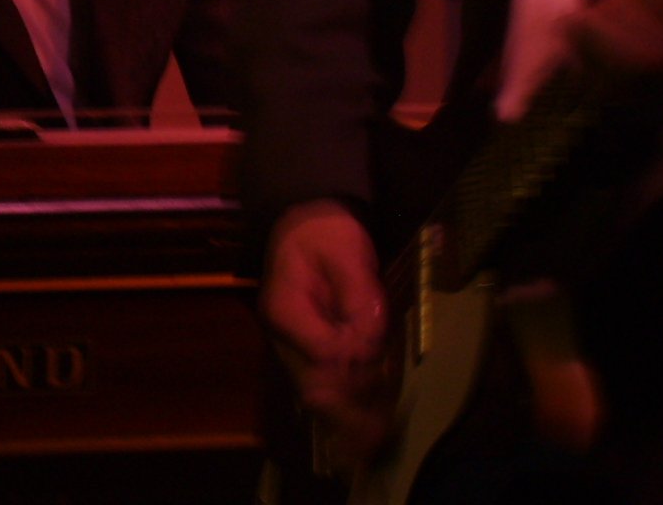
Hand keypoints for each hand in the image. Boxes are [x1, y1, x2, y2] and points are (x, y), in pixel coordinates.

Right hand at [260, 200, 392, 469]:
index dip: (354, 360)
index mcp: (285, 307)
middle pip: (314, 384)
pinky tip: (365, 425)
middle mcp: (283, 335)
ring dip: (347, 417)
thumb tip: (369, 340)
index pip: (322, 350)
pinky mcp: (307, 350)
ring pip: (317, 393)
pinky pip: (323, 384)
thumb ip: (359, 295)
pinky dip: (344, 405)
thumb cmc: (325, 233)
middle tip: (376, 438)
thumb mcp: (346, 252)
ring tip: (374, 440)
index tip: (379, 357)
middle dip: (348, 412)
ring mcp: (292, 345)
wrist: (304, 223)